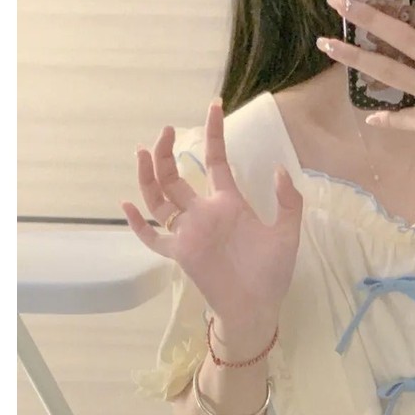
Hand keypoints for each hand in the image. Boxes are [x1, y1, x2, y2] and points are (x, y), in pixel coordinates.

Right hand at [122, 101, 303, 346]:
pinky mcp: (180, 253)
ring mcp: (189, 232)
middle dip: (166, 152)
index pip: (216, 161)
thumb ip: (287, 202)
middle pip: (176, 176)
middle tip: (164, 130)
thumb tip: (279, 168)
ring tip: (143, 152)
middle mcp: (204, 214)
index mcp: (229, 204)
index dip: (214, 134)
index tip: (214, 106)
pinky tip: (126, 205)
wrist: (258, 308)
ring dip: (149, 176)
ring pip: (159, 199)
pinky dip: (137, 224)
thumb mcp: (287, 233)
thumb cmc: (272, 273)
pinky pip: (152, 237)